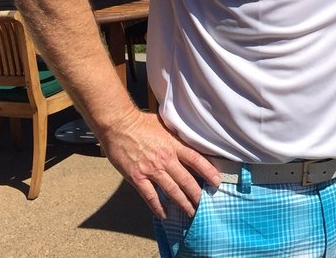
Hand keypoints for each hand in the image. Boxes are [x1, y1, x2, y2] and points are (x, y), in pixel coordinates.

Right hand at [97, 107, 221, 218]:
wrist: (118, 125)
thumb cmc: (140, 122)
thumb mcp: (164, 124)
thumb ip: (176, 134)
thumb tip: (188, 136)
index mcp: (174, 145)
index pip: (196, 160)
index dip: (208, 172)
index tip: (217, 182)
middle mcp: (165, 159)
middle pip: (186, 180)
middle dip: (196, 194)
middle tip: (203, 204)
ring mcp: (151, 170)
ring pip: (171, 191)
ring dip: (182, 203)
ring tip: (190, 212)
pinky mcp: (137, 177)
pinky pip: (150, 196)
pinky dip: (158, 207)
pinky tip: (165, 214)